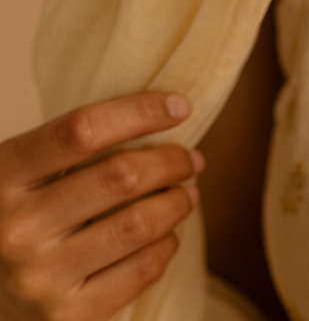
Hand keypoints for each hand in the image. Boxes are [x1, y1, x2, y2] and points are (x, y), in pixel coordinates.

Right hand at [0, 92, 203, 320]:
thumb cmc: (20, 219)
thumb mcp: (24, 175)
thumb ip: (75, 147)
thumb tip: (168, 116)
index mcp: (3, 176)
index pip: (83, 129)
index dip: (140, 111)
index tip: (181, 106)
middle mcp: (16, 228)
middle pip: (120, 176)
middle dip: (172, 161)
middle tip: (192, 159)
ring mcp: (38, 277)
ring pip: (139, 223)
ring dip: (178, 203)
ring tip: (187, 194)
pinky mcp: (65, 317)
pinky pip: (141, 270)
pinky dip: (166, 246)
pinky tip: (165, 236)